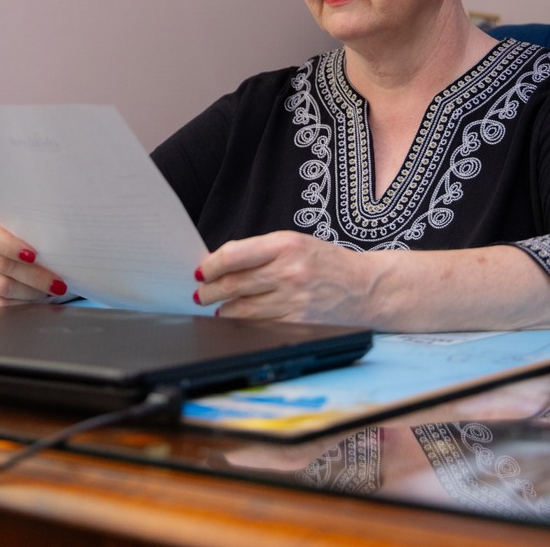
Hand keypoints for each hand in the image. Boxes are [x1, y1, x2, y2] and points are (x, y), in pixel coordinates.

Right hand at [0, 220, 68, 307]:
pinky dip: (23, 304)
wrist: (26, 262)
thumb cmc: (35, 246)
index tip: (34, 256)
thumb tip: (61, 243)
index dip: (13, 247)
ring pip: (4, 287)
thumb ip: (40, 237)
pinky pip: (1, 304)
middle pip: (5, 265)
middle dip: (35, 276)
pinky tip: (38, 302)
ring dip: (31, 291)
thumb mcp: (35, 238)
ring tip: (50, 292)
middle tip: (58, 284)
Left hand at [193, 231, 370, 324]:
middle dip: (210, 290)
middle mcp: (289, 272)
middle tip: (200, 291)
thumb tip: (220, 263)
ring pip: (242, 308)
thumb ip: (260, 251)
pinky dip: (241, 321)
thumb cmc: (326, 262)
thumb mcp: (295, 243)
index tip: (202, 270)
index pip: (234, 255)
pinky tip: (235, 316)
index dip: (211, 265)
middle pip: (233, 284)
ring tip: (214, 304)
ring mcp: (293, 300)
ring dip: (221, 307)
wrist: (365, 287)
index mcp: (286, 245)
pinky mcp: (297, 323)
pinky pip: (258, 324)